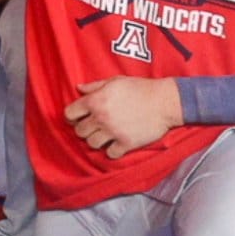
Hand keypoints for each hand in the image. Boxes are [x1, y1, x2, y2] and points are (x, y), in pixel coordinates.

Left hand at [66, 74, 182, 155]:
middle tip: (94, 127)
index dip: (72, 116)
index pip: (70, 114)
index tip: (79, 117)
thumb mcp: (115, 81)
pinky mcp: (126, 143)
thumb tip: (78, 88)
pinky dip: (112, 150)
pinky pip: (110, 154)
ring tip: (105, 135)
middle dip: (84, 129)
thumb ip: (94, 86)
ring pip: (92, 144)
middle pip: (79, 131)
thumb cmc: (141, 88)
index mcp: (96, 100)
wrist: (165, 101)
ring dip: (96, 140)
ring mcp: (113, 132)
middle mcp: (101, 117)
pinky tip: (117, 144)